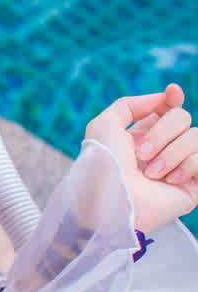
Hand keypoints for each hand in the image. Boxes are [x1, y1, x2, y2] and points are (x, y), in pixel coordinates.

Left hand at [84, 84, 196, 235]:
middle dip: (162, 131)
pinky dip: (186, 166)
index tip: (172, 93)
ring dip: (171, 152)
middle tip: (141, 153)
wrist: (113, 199)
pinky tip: (169, 181)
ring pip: (196, 136)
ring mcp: (181, 166)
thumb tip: (163, 97)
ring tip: (151, 173)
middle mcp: (164, 148)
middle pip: (182, 117)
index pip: (169, 108)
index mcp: (144, 134)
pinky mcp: (194, 185)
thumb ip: (130, 104)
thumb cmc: (104, 163)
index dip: (173, 98)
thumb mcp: (105, 124)